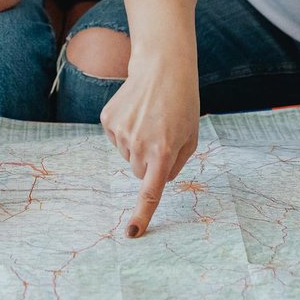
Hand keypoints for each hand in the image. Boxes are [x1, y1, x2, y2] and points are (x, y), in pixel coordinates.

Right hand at [100, 60, 199, 237]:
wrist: (161, 66)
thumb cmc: (182, 103)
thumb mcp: (191, 136)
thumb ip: (176, 164)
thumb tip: (156, 180)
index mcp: (164, 152)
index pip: (151, 192)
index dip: (143, 215)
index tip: (133, 233)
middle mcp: (139, 145)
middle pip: (139, 172)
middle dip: (150, 161)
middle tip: (161, 134)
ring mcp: (120, 133)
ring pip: (127, 155)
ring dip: (138, 143)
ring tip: (150, 117)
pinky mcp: (108, 121)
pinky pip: (117, 139)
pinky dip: (126, 130)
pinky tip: (137, 111)